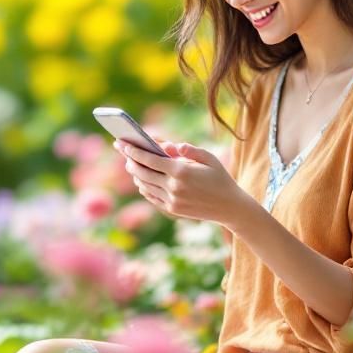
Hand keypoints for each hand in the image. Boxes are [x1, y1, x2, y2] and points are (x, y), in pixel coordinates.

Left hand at [114, 140, 251, 226]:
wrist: (229, 207)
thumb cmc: (220, 177)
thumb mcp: (209, 157)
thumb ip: (188, 149)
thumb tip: (168, 146)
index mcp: (182, 171)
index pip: (150, 159)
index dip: (133, 151)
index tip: (122, 143)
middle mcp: (174, 187)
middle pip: (143, 172)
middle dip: (130, 160)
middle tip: (122, 151)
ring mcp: (172, 200)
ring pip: (144, 185)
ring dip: (135, 174)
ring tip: (131, 164)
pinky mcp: (172, 209)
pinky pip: (151, 196)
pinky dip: (143, 187)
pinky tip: (142, 179)